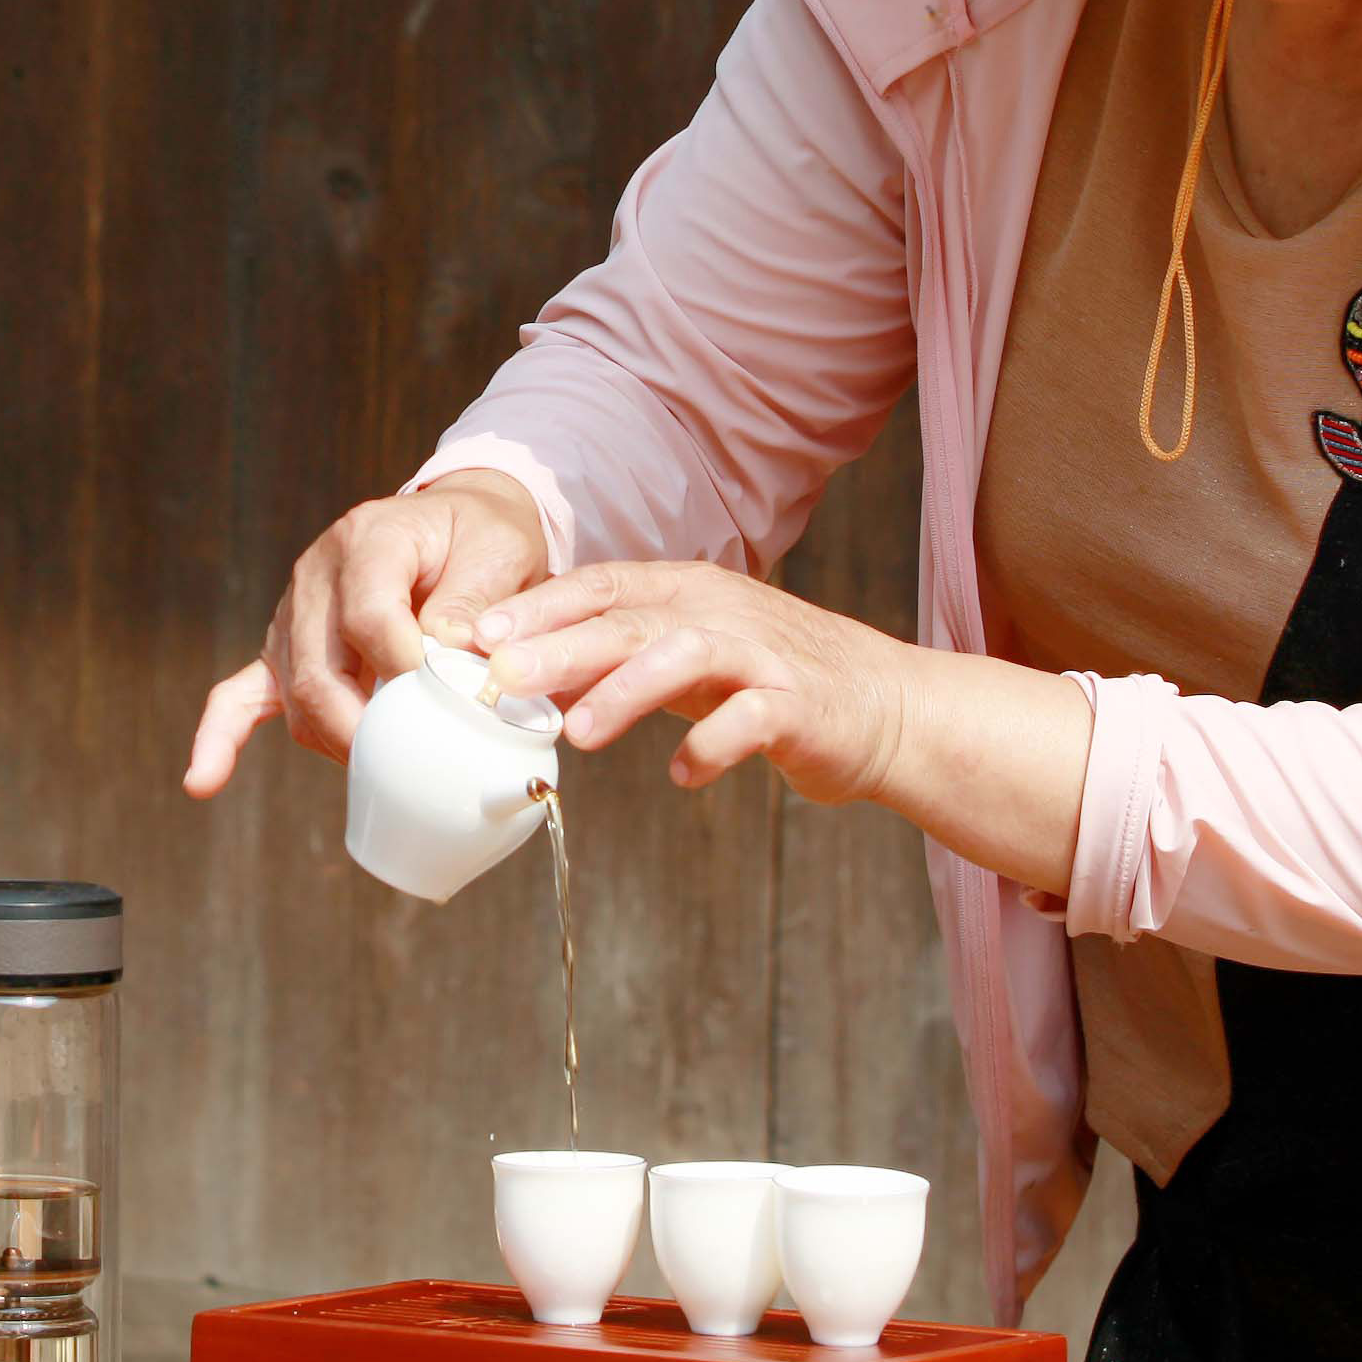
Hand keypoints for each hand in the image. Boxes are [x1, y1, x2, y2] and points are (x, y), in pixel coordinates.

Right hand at [182, 471, 553, 794]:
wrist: (456, 523)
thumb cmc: (481, 537)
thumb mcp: (500, 550)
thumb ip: (477, 601)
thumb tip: (453, 655)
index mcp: (368, 539)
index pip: (368, 615)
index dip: (403, 671)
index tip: (444, 708)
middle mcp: (317, 574)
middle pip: (319, 669)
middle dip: (361, 730)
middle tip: (409, 765)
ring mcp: (293, 613)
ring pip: (296, 695)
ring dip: (335, 742)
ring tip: (385, 775)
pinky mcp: (286, 648)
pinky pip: (241, 694)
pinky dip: (222, 737)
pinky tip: (204, 779)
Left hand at [466, 559, 916, 805]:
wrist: (883, 704)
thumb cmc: (767, 679)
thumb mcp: (686, 655)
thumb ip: (615, 657)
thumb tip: (523, 672)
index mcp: (686, 592)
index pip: (601, 586)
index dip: (540, 607)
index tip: (478, 635)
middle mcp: (721, 612)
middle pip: (630, 620)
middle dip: (561, 645)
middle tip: (502, 676)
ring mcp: (764, 656)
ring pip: (686, 656)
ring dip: (627, 690)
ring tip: (576, 731)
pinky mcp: (801, 706)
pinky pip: (753, 719)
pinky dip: (714, 745)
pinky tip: (681, 774)